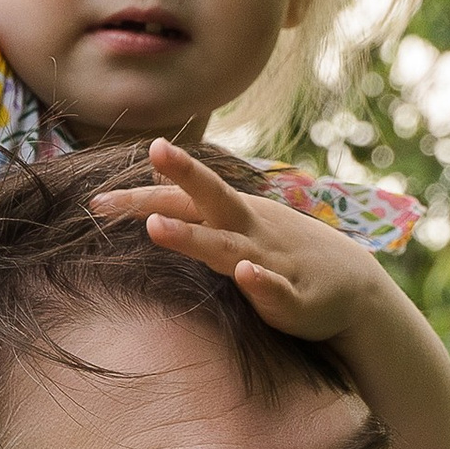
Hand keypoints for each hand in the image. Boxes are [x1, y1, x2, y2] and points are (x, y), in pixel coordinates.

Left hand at [88, 141, 383, 343]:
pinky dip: (261, 281)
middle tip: (155, 149)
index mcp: (232, 215)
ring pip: (228, 247)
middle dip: (183, 174)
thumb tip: (151, 181)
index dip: (141, 198)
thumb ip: (194, 206)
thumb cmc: (281, 252)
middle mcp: (248, 230)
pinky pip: (274, 290)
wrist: (353, 288)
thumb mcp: (237, 224)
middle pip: (211, 197)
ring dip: (192, 237)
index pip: (182, 199)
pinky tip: (246, 273)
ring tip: (157, 227)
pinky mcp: (293, 299)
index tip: (96, 201)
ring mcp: (271, 261)